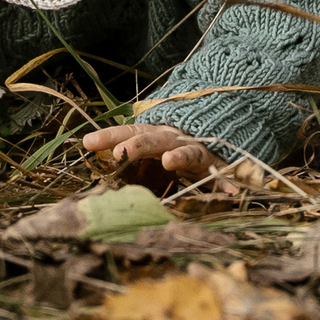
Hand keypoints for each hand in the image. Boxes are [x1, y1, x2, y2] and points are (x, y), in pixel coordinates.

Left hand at [83, 123, 217, 177]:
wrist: (216, 125)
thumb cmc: (173, 143)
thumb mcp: (150, 145)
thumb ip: (126, 150)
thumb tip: (89, 147)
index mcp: (153, 135)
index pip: (128, 132)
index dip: (109, 136)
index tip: (88, 142)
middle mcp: (173, 138)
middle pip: (153, 139)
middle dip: (138, 145)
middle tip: (122, 152)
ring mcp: (196, 149)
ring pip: (188, 151)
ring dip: (179, 155)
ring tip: (169, 161)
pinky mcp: (216, 163)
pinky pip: (220, 174)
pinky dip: (226, 183)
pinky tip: (231, 194)